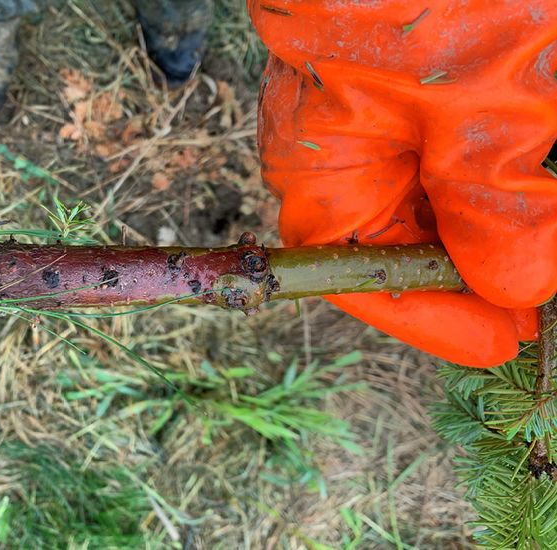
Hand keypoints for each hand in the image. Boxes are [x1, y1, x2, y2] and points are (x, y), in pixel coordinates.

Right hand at [249, 0, 556, 365]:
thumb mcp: (488, 87)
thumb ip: (497, 193)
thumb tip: (517, 283)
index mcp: (319, 155)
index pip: (353, 268)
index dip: (426, 315)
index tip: (505, 341)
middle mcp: (334, 139)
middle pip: (396, 236)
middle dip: (473, 266)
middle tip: (541, 284)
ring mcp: (372, 107)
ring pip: (429, 194)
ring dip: (495, 215)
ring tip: (543, 227)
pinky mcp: (410, 81)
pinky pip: (446, 148)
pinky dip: (498, 166)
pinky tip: (538, 159)